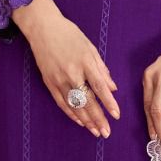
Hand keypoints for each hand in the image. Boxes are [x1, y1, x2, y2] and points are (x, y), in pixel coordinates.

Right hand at [13, 0, 120, 138]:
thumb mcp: (90, 48)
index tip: (117, 116)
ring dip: (86, 120)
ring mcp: (59, 79)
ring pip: (74, 105)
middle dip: (98, 118)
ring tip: (95, 132)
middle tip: (106, 132)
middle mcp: (72, 73)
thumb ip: (102, 69)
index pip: (100, 87)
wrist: (43, 28)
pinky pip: (61, 102)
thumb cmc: (69, 35)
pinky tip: (80, 122)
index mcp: (85, 62)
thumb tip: (113, 88)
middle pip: (87, 101)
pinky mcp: (49, 82)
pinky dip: (71, 113)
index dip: (109, 103)